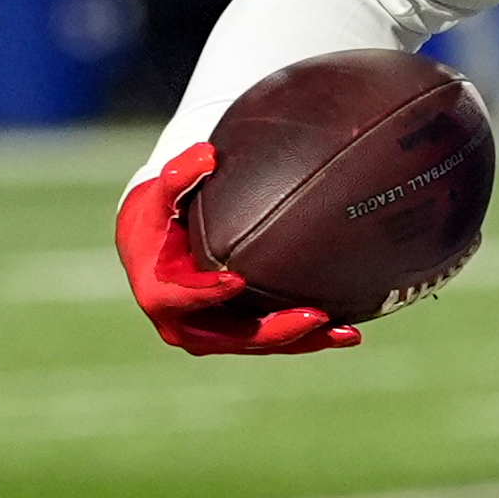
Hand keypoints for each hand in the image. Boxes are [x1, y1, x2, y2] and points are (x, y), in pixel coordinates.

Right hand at [115, 143, 362, 354]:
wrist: (152, 249)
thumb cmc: (158, 219)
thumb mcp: (160, 197)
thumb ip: (178, 176)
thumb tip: (207, 154)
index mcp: (160, 295)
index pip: (184, 297)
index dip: (207, 291)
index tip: (238, 280)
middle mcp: (185, 326)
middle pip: (235, 335)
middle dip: (277, 329)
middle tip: (315, 316)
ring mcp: (211, 336)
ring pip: (260, 344)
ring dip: (304, 340)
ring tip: (346, 333)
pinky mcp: (233, 337)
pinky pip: (271, 340)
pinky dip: (306, 338)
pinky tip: (345, 331)